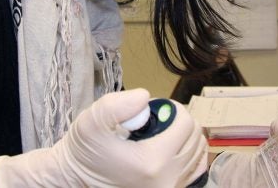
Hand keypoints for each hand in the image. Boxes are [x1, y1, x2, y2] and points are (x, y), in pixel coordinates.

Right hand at [0, 88, 207, 186]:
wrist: (78, 179)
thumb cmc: (86, 151)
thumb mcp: (92, 122)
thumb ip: (116, 105)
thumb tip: (145, 97)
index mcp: (153, 161)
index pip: (185, 123)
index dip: (171, 108)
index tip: (153, 110)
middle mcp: (168, 179)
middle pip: (194, 136)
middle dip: (177, 121)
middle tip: (155, 120)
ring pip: (198, 151)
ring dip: (184, 136)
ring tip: (160, 133)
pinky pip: (196, 168)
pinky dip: (189, 153)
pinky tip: (171, 148)